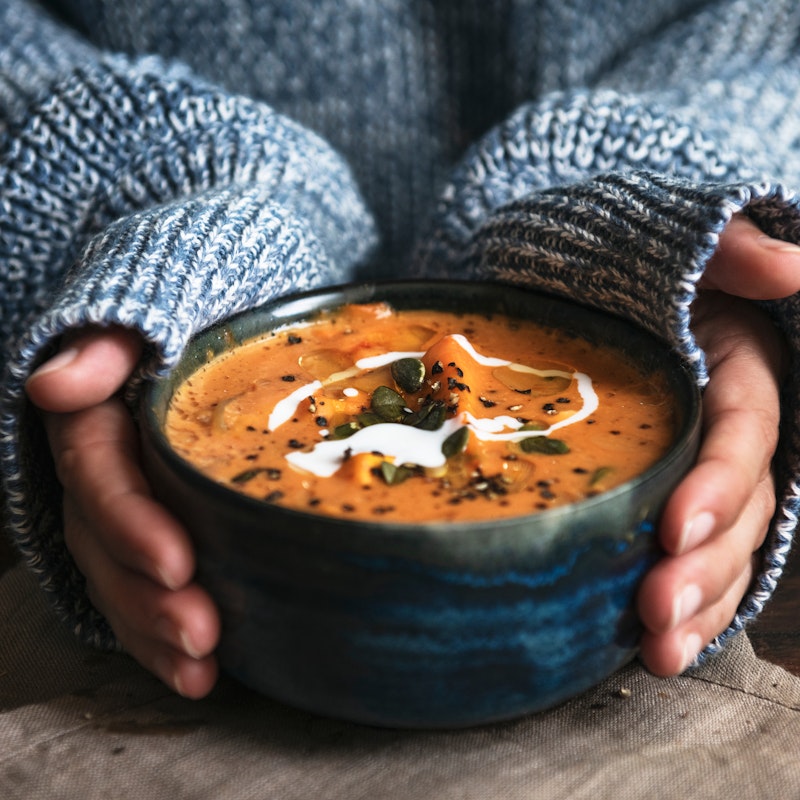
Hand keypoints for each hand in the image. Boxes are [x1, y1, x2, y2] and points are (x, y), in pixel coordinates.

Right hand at [26, 328, 220, 697]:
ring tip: (200, 671)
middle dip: (147, 597)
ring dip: (153, 632)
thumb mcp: (149, 311)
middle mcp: (97, 471)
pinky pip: (137, 588)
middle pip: (105, 543)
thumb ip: (107, 344)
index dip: (130, 522)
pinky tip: (196, 671)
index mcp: (94, 418)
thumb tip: (54, 385)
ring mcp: (117, 507)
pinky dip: (159, 634)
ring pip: (117, 578)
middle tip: (201, 633)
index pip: (97, 474)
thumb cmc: (185, 314)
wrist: (200, 330)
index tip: (177, 563)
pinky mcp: (144, 531)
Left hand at [637, 214, 797, 674]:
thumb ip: (727, 251)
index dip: (720, 481)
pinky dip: (687, 602)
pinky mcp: (672, 493)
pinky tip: (659, 647)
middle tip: (655, 615)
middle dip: (704, 564)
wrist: (581, 284)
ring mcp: (705, 465)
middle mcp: (730, 425)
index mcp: (736, 366)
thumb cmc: (622, 260)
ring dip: (698, 602)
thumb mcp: (670, 241)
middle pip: (740, 505)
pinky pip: (692, 553)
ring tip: (657, 651)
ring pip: (725, 544)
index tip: (675, 526)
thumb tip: (791, 269)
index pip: (743, 430)